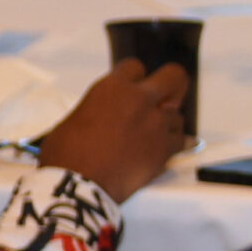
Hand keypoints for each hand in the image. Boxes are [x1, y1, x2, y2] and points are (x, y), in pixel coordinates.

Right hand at [35, 56, 187, 201]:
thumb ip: (100, 107)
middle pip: (174, 77)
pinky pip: (184, 140)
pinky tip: (175, 145)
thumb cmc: (67, 153)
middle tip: (167, 96)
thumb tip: (105, 114)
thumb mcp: (76, 116)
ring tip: (154, 134)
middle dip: (171, 85)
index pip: (135, 67)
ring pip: (178, 114)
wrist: (78, 183)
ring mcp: (156, 124)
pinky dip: (179, 144)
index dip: (135, 78)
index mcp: (112, 88)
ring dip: (168, 122)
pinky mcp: (166, 149)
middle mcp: (139, 100)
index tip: (134, 88)